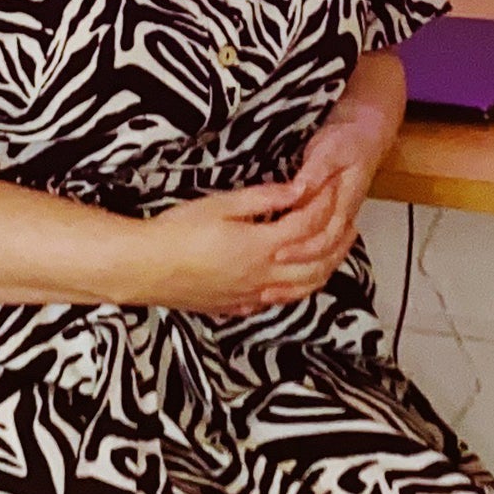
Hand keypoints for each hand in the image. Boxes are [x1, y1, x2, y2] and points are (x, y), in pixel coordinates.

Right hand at [121, 180, 327, 317]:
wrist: (143, 268)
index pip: (310, 225)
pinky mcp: (237, 306)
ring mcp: (251, 295)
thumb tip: (297, 188)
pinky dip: (298, 291)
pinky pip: (280, 302)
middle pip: (318, 262)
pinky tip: (298, 281)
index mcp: (261, 246)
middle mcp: (263, 276)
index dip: (325, 204)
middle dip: (339, 240)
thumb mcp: (220, 204)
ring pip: (304, 288)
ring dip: (326, 269)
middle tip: (350, 220)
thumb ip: (263, 198)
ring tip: (336, 252)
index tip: (332, 187)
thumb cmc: (175, 234)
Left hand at [253, 101, 397, 300]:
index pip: (325, 235)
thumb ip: (314, 172)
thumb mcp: (329, 150)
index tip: (277, 253)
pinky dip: (302, 275)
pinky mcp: (328, 226)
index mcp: (343, 204)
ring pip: (323, 263)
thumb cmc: (346, 141)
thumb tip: (299, 190)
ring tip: (270, 294)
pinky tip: (280, 284)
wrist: (364, 136)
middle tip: (267, 282)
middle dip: (295, 271)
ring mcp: (337, 225)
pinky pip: (320, 257)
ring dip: (299, 281)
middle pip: (324, 257)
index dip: (302, 248)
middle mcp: (342, 220)